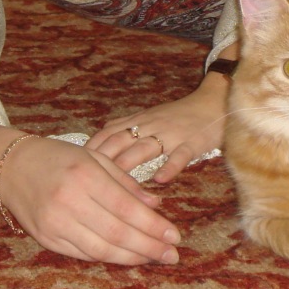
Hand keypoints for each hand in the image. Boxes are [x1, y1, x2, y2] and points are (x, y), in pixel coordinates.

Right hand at [0, 135, 181, 264]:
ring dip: (131, 257)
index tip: (174, 235)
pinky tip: (125, 256)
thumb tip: (155, 205)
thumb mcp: (94, 157)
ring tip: (153, 258)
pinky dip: (107, 257)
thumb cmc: (58, 157)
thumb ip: (125, 181)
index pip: (126, 208)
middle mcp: (69, 201)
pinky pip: (82, 254)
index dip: (153, 225)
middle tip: (172, 255)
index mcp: (85, 176)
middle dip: (149, 246)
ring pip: (101, 249)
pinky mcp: (46, 238)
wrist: (11, 166)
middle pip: (117, 233)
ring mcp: (55, 223)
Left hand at [87, 73, 229, 184]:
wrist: (215, 103)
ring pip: (145, 148)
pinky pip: (180, 155)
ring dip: (129, 164)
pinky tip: (160, 181)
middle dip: (102, 160)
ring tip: (115, 185)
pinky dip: (170, 167)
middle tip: (84, 180)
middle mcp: (151, 125)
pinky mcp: (193, 142)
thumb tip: (99, 139)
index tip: (74, 164)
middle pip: (121, 141)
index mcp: (140, 120)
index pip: (109, 132)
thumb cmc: (180, 115)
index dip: (92, 148)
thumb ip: (127, 127)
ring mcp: (172, 133)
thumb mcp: (150, 116)